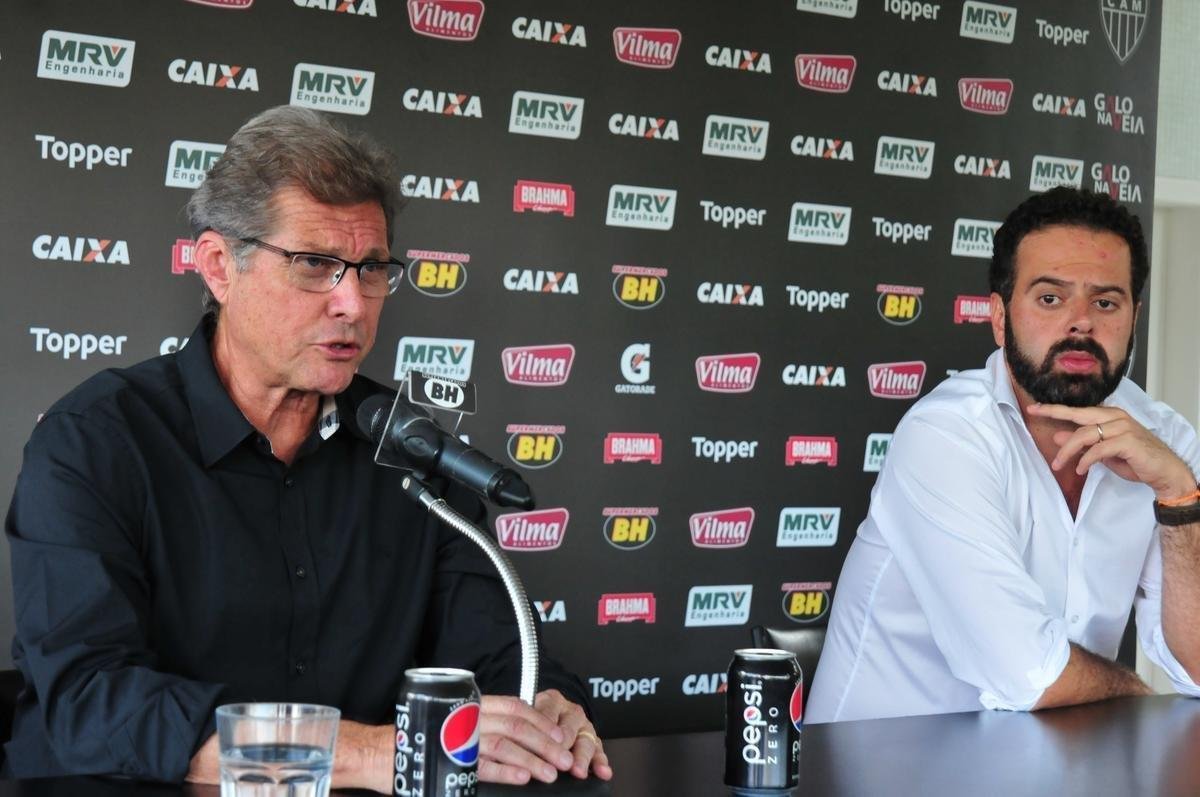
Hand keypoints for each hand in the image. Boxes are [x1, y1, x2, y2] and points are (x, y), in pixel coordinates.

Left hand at [533, 688, 611, 781]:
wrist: (551, 714)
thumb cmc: (534, 718)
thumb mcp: (528, 714)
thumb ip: (526, 725)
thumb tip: (521, 745)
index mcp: (552, 701)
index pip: (548, 713)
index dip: (544, 731)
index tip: (540, 745)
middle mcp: (571, 712)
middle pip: (569, 728)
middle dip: (564, 746)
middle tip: (560, 760)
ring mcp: (584, 726)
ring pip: (586, 741)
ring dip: (582, 758)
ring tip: (578, 771)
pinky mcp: (594, 740)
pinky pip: (599, 751)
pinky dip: (601, 762)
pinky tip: (603, 772)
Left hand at [1027, 403, 1195, 500]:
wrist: (1164, 471)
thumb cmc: (1134, 460)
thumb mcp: (1102, 451)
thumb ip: (1082, 443)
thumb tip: (1057, 437)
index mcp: (1110, 416)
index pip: (1079, 411)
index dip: (1056, 409)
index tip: (1035, 407)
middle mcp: (1116, 417)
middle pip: (1079, 417)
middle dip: (1054, 415)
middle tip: (1033, 416)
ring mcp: (1123, 428)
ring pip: (1085, 435)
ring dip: (1068, 451)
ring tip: (1058, 465)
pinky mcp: (1128, 442)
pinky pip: (1098, 449)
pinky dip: (1086, 460)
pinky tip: (1080, 470)